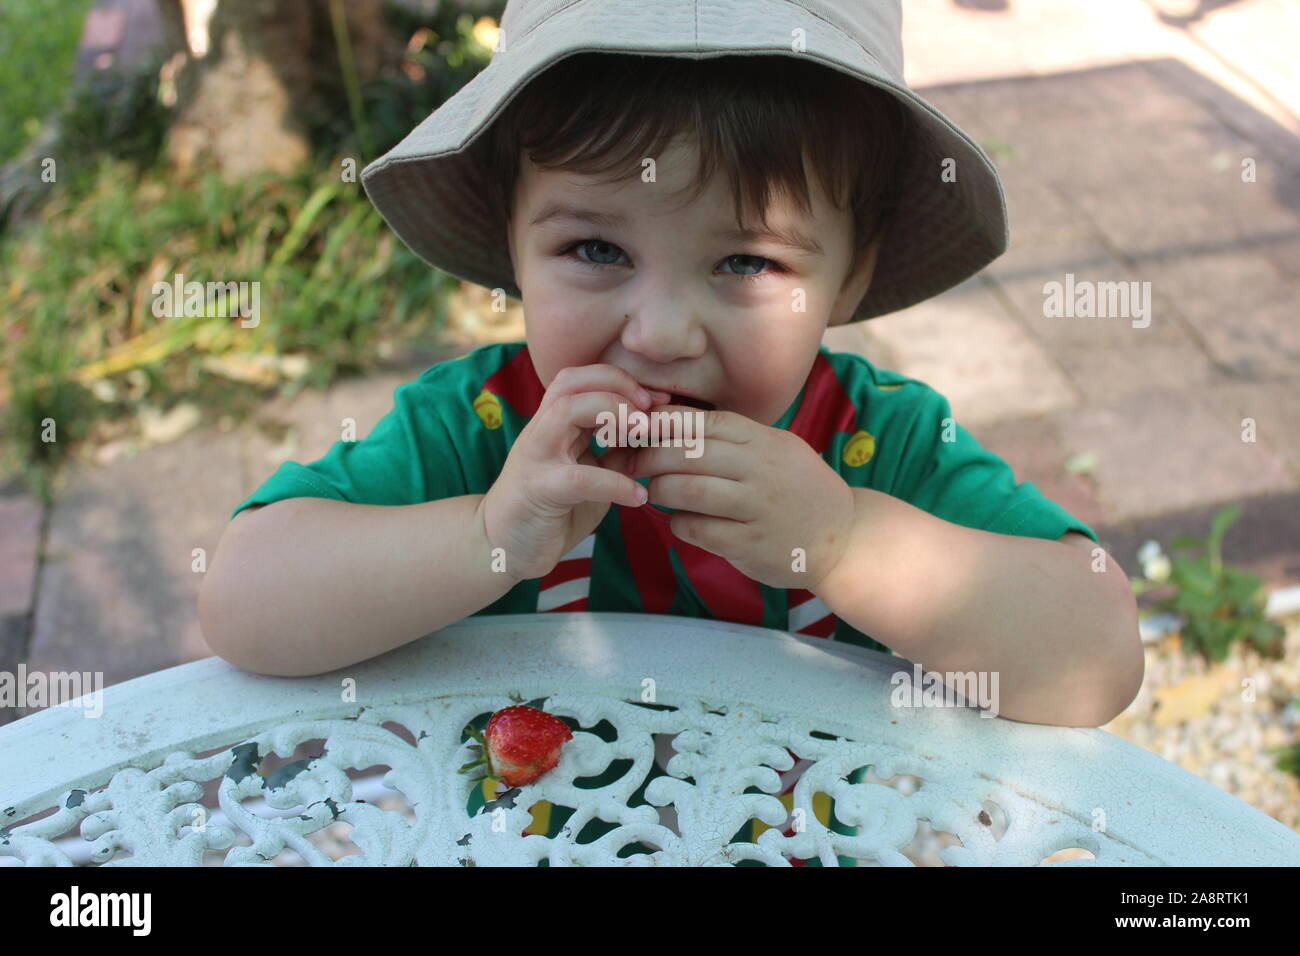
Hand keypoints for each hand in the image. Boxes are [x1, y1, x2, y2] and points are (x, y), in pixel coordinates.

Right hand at [480, 364, 669, 583]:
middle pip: (572, 382)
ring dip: (613, 413)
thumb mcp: (591, 475)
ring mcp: (536, 457)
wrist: (504, 548)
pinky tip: (639, 496)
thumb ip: (615, 454)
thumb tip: (654, 435)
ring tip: (645, 432)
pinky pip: (579, 477)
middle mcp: (541, 431)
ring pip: (567, 411)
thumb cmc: (550, 510)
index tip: (660, 398)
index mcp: (553, 424)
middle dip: (617, 385)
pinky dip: (615, 483)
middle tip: (653, 408)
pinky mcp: (538, 490)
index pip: (582, 379)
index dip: (622, 380)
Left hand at [630, 405, 855, 589]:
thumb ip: (732, 439)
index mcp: (764, 440)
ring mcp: (758, 507)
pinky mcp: (751, 544)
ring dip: (661, 491)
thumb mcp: (774, 450)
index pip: (703, 422)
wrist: (843, 537)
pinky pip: (699, 530)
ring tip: (653, 493)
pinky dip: (680, 525)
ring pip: (689, 491)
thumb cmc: (796, 489)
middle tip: (630, 464)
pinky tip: (681, 523)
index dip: (662, 423)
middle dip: (649, 457)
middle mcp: (761, 469)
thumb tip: (667, 422)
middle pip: (689, 453)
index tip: (635, 429)